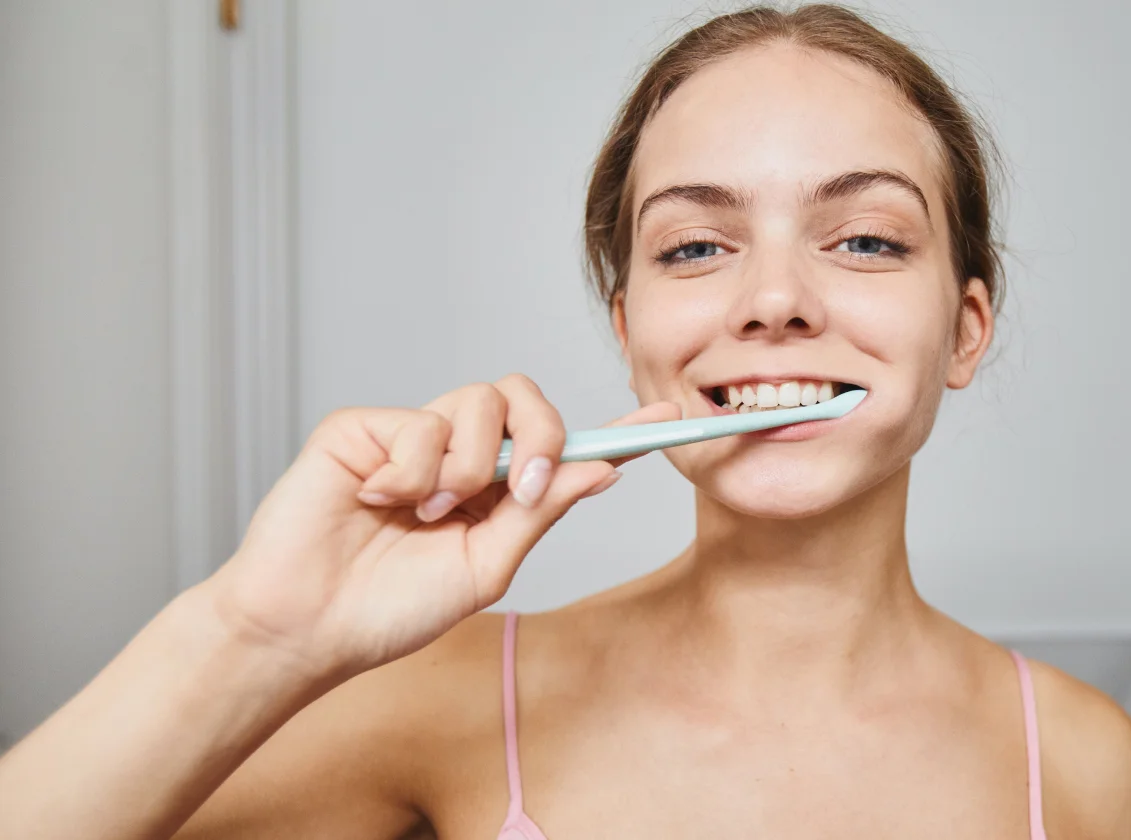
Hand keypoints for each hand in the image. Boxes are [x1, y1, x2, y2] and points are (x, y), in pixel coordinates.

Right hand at [200, 376, 679, 681]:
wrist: (308, 627)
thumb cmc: (389, 610)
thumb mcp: (485, 566)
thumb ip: (540, 511)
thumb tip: (604, 470)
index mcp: (494, 493)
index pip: (560, 449)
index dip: (611, 432)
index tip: (667, 420)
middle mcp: (457, 455)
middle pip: (524, 399)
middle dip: (539, 436)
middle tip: (519, 488)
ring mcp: (411, 436)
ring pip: (477, 402)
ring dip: (464, 468)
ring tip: (425, 514)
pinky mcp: (365, 426)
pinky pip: (420, 421)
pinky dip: (410, 471)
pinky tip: (377, 501)